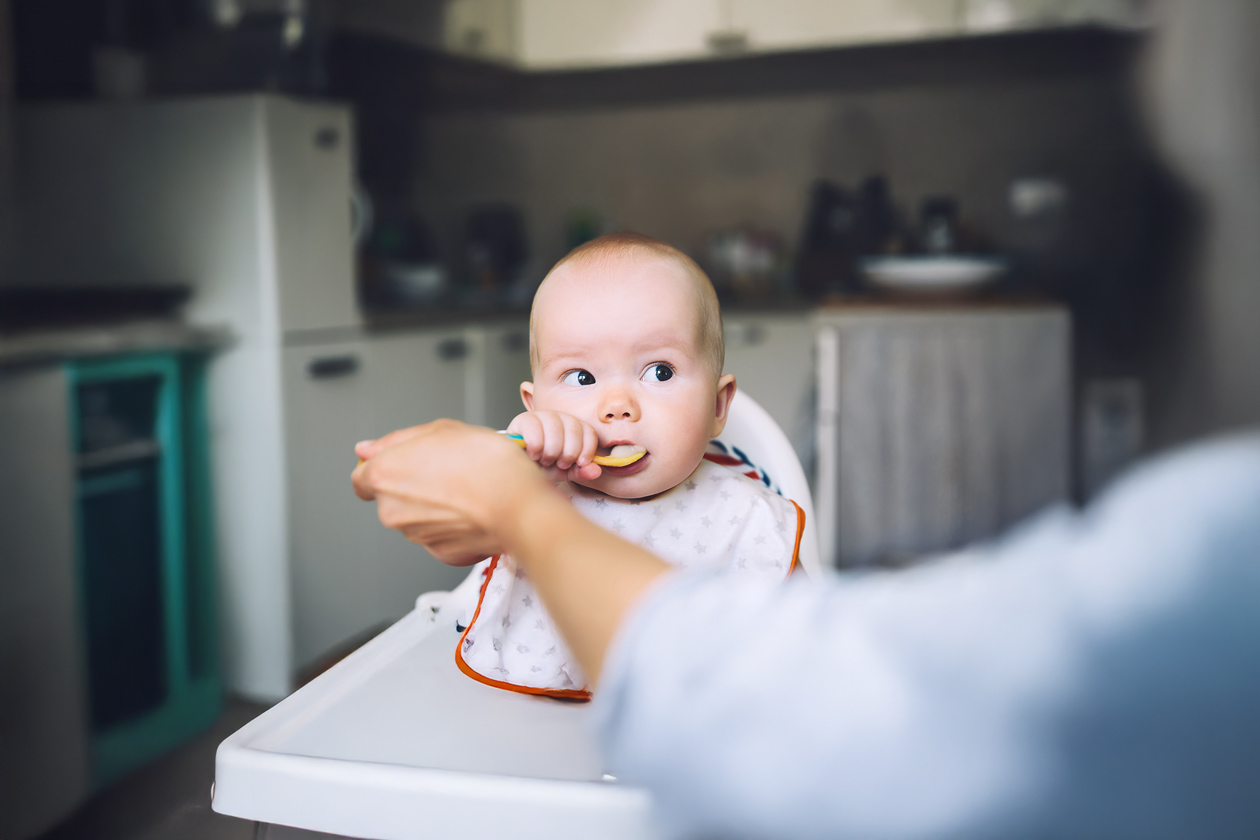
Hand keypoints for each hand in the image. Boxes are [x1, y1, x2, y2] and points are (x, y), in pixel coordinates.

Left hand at [352, 419, 554, 565]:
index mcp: (383, 475)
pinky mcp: (440, 553)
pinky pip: (440, 536)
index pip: (360, 477)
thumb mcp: (440, 429)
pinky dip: (451, 525)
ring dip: (434, 505)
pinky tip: (472, 509)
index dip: (382, 468)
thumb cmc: (485, 462)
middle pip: (391, 498)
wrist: (518, 502)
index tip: (403, 464)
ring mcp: (415, 535)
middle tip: (446, 469)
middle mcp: (391, 510)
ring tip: (466, 487)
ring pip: (416, 518)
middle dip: (413, 486)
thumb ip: (396, 440)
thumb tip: (366, 449)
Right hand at [506, 410, 602, 482]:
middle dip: (567, 454)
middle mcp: (560, 417)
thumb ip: (581, 471)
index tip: (578, 463)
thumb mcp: (565, 471)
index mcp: (574, 427)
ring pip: (555, 430)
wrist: (519, 467)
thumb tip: (596, 471)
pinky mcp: (524, 419)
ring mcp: (541, 415)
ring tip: (544, 460)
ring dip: (551, 452)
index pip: (589, 432)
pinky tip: (533, 455)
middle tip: (557, 463)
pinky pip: (535, 430)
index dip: (586, 450)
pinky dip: (536, 447)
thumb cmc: (543, 466)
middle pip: (574, 431)